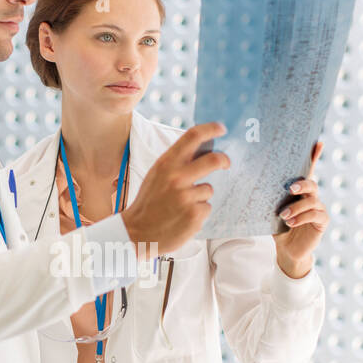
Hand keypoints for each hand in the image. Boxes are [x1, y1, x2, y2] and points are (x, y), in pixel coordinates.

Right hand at [121, 121, 229, 255]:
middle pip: (213, 160)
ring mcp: (187, 197)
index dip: (210, 129)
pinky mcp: (194, 215)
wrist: (136, 234)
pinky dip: (198, 213)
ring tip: (180, 206)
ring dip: (199, 197)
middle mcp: (177, 178)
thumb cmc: (148, 204)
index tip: (220, 129)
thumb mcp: (156, 176)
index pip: (192, 137)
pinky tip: (182, 218)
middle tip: (226, 163)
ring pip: (208, 189)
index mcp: (166, 164)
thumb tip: (201, 152)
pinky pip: (206, 208)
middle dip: (224, 160)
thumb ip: (175, 165)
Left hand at [273, 140, 328, 276]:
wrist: (287, 250)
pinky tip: (291, 223)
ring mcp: (319, 209)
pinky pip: (315, 215)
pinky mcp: (322, 222)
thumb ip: (270, 198)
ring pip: (312, 201)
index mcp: (300, 191)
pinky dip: (302, 218)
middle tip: (290, 188)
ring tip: (283, 216)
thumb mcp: (272, 211)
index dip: (314, 156)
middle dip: (302, 184)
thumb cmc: (279, 228)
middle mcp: (311, 197)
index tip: (318, 142)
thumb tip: (252, 183)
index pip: (308, 171)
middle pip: (312, 184)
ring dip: (297, 207)